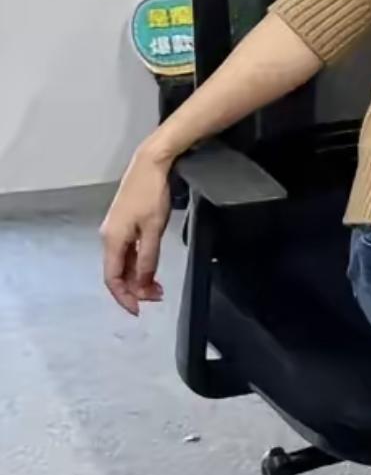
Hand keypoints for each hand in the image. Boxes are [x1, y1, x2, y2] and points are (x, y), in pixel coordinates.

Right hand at [101, 144, 171, 314]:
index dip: (124, 297)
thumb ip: (147, 259)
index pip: (112, 278)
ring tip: (157, 287)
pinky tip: (151, 269)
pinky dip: (138, 264)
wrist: (151, 164)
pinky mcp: (123, 224)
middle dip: (135, 288)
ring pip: (123, 263)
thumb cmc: (152, 194)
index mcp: (112, 240)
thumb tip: (142, 283)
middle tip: (157, 296)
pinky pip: (127, 251)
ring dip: (138, 277)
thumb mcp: (153, 230)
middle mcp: (108, 237)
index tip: (138, 310)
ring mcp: (115, 230)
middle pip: (117, 272)